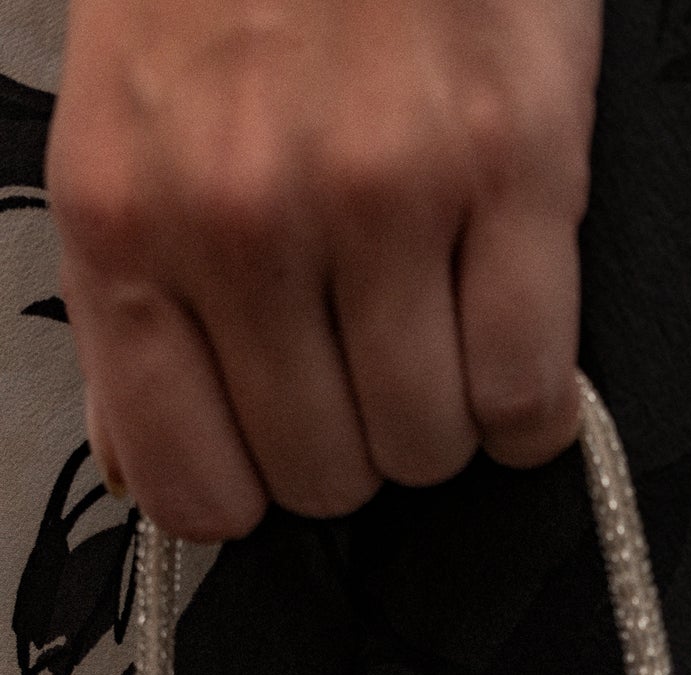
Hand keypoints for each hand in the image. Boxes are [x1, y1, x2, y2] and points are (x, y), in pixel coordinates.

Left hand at [47, 0, 602, 540]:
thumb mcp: (125, 129)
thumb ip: (131, 309)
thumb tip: (154, 474)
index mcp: (127, 216)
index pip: (189, 486)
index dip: (250, 493)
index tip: (284, 449)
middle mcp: (244, 217)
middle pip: (328, 476)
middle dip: (358, 446)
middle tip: (371, 368)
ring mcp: (384, 193)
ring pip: (432, 447)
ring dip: (446, 424)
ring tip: (441, 339)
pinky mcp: (514, 164)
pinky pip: (529, 391)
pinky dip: (531, 409)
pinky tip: (515, 354)